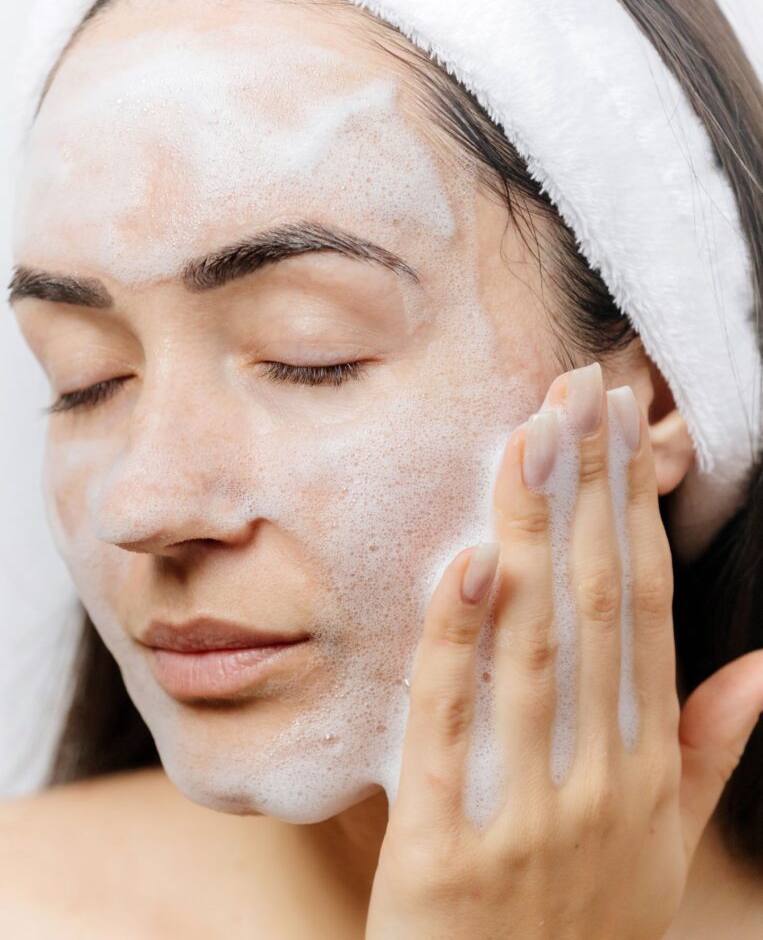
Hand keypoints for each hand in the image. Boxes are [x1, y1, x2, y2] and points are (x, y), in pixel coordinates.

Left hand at [365, 362, 762, 939]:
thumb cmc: (585, 930)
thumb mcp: (664, 848)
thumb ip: (706, 752)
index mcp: (648, 770)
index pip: (644, 611)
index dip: (633, 513)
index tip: (620, 430)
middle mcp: (603, 782)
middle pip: (595, 606)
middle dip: (588, 492)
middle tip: (577, 391)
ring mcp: (530, 818)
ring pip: (532, 649)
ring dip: (528, 537)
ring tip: (527, 441)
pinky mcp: (448, 854)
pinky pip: (453, 732)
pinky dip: (457, 647)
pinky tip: (464, 567)